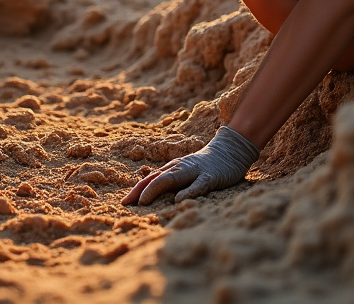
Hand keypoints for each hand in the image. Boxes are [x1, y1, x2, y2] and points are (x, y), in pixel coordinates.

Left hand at [122, 127, 259, 205]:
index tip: (123, 203)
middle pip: (156, 179)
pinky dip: (187, 192)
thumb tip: (154, 196)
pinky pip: (198, 185)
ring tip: (143, 202)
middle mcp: (180, 168)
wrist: (230, 150)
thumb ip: (172, 183)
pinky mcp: (211, 177)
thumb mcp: (186, 173)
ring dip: (155, 189)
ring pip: (172, 179)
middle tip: (127, 205)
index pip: (150, 179)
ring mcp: (195, 171)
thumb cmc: (205, 166)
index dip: (136, 191)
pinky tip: (178, 200)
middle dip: (140, 191)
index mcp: (173, 169)